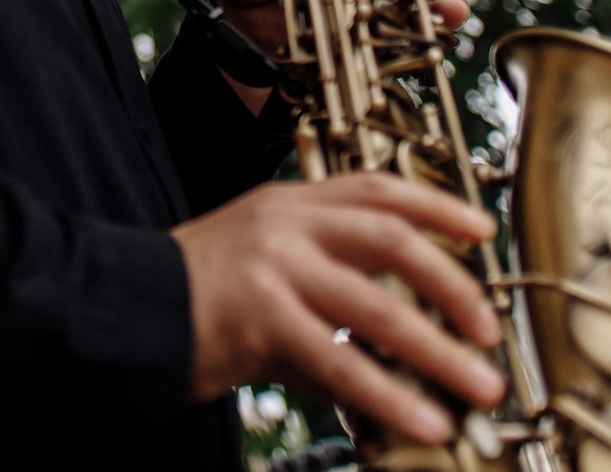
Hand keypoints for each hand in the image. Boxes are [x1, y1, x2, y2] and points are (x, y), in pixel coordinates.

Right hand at [173, 172, 504, 440]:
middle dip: (455, 287)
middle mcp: (285, 224)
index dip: (438, 206)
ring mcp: (274, 267)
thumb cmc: (191, 294)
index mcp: (288, 203)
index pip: (376, 188)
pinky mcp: (262, 317)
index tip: (483, 230)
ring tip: (478, 385)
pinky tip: (421, 421)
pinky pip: (342, 363)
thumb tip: (393, 348)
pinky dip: (390, 396)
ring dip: (440, 352)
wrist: (122, 308)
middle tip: (488, 330)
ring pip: (379, 307)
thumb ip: (325, 290)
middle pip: (393, 240)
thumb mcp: (262, 266)